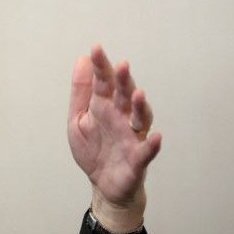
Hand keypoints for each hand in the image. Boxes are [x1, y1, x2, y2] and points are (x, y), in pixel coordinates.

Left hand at [67, 44, 161, 228]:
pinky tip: (156, 136)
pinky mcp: (137, 159)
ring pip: (139, 117)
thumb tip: (83, 59)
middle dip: (123, 81)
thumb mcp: (78, 118)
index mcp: (103, 106)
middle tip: (122, 65)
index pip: (104, 82)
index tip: (96, 49)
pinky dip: (152, 144)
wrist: (102, 185)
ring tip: (137, 94)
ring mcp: (131, 137)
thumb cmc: (93, 149)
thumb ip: (81, 91)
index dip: (101, 66)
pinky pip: (146, 150)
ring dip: (139, 106)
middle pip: (124, 96)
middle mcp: (120, 117)